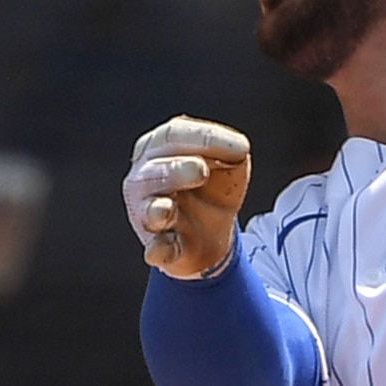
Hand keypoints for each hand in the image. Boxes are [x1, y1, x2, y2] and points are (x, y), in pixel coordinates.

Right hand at [125, 116, 253, 279]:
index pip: (173, 135)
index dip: (205, 138)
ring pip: (149, 208)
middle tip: (200, 171)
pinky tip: (161, 249)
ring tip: (167, 209)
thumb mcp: (227, 164)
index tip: (242, 148)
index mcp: (158, 149)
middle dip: (177, 170)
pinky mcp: (158, 247)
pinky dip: (157, 249)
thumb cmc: (212, 187)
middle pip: (155, 170)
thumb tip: (238, 148)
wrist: (212, 235)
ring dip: (159, 207)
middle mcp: (144, 179)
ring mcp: (147, 214)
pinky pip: (155, 248)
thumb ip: (231, 151)